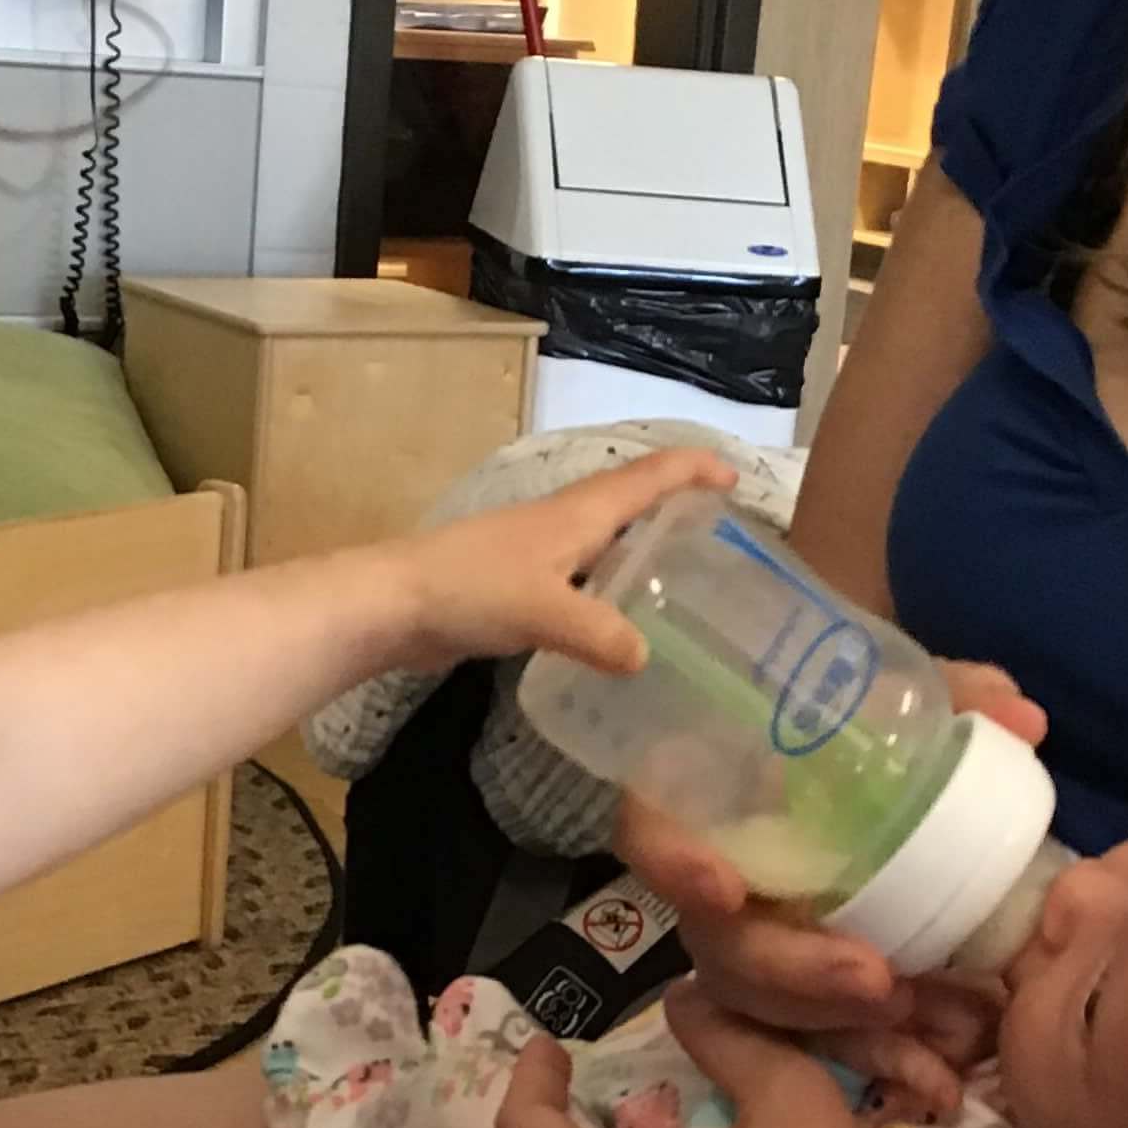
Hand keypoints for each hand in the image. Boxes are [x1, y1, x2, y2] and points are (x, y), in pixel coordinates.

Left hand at [386, 451, 731, 677]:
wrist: (392, 604)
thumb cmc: (469, 588)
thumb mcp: (543, 610)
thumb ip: (599, 633)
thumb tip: (646, 657)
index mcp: (578, 514)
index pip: (648, 477)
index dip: (693, 470)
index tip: (735, 477)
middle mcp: (563, 523)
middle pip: (629, 501)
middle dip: (675, 505)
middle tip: (719, 533)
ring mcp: (536, 552)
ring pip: (604, 540)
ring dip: (641, 548)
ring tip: (681, 580)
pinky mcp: (516, 584)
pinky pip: (580, 577)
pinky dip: (609, 587)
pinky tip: (616, 624)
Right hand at [620, 656, 1045, 1091]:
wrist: (870, 770)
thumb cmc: (858, 719)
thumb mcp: (899, 692)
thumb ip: (954, 697)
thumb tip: (1021, 720)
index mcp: (712, 797)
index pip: (651, 830)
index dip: (674, 864)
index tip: (724, 892)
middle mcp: (721, 881)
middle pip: (719, 948)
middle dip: (794, 974)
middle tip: (878, 981)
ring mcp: (760, 947)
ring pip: (767, 1011)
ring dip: (844, 1031)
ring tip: (930, 1036)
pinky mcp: (805, 994)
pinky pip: (822, 1041)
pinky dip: (882, 1062)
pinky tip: (938, 1084)